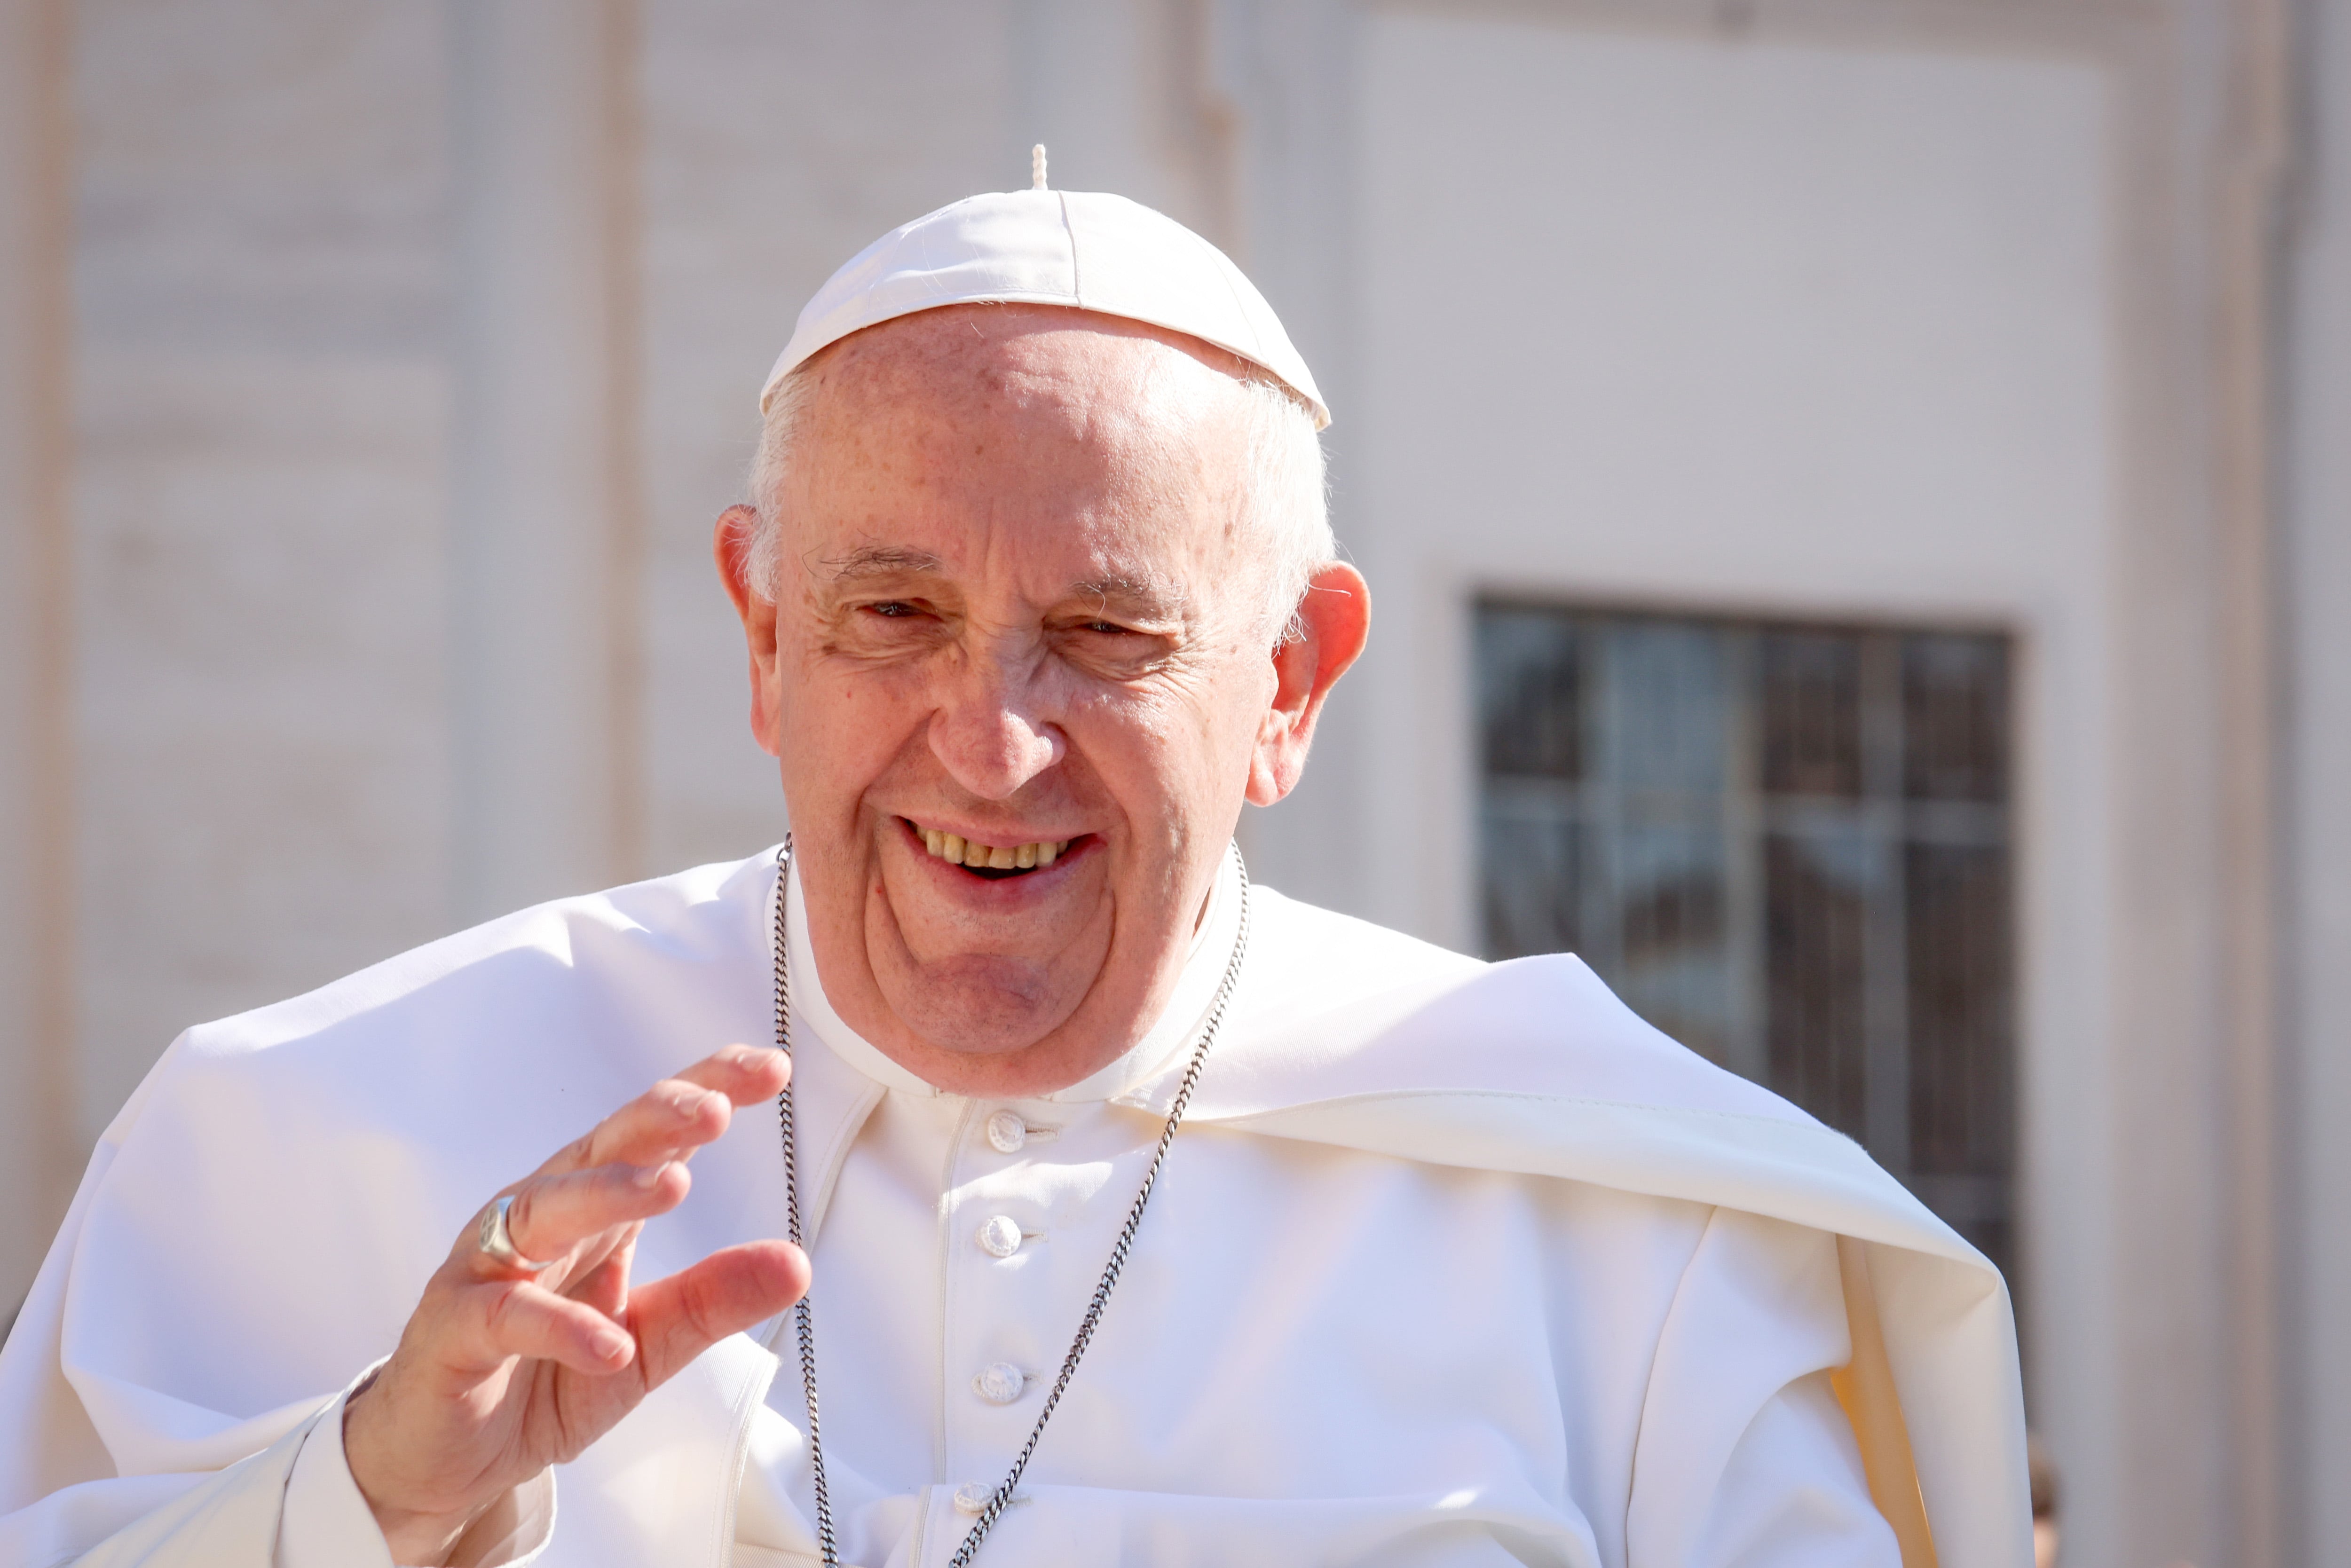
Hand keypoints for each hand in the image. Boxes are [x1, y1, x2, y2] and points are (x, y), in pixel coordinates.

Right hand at [343, 1045, 807, 1564]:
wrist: (450, 1456)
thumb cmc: (549, 1376)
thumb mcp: (651, 1341)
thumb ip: (713, 1299)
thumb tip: (797, 1262)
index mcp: (596, 1209)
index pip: (654, 1134)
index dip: (707, 1090)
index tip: (772, 1068)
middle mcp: (542, 1218)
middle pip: (600, 1148)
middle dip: (657, 1118)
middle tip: (716, 1108)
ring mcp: (488, 1267)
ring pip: (545, 1209)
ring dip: (608, 1192)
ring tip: (673, 1186)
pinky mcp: (452, 1329)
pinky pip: (505, 1315)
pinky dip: (560, 1326)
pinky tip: (609, 1344)